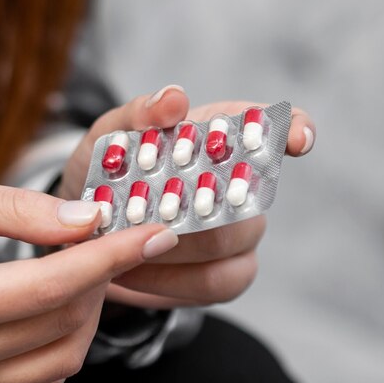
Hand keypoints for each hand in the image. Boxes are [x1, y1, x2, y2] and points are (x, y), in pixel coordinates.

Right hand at [0, 174, 179, 382]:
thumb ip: (14, 209)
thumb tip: (89, 220)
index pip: (49, 287)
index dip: (110, 255)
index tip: (151, 228)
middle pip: (61, 327)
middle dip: (102, 277)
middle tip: (108, 231)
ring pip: (58, 364)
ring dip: (85, 314)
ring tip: (78, 264)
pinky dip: (58, 345)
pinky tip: (51, 301)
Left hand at [56, 88, 316, 308]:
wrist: (86, 227)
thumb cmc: (106, 171)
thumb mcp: (108, 137)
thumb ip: (138, 115)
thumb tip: (174, 99)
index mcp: (219, 132)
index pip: (273, 124)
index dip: (294, 129)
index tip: (297, 140)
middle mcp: (240, 182)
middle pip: (249, 197)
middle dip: (196, 204)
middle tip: (150, 207)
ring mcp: (239, 231)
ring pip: (229, 244)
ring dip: (173, 245)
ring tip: (126, 240)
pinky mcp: (226, 274)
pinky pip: (214, 284)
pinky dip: (169, 280)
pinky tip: (133, 270)